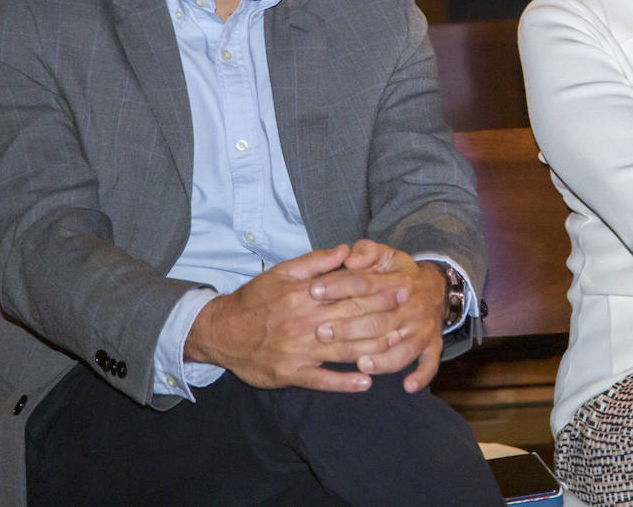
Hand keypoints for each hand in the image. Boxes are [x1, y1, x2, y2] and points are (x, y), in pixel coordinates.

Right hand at [184, 244, 406, 393]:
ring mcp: (299, 350)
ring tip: (399, 344)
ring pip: (343, 349)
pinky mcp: (291, 373)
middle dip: (384, 314)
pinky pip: (323, 380)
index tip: (401, 284)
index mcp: (303, 295)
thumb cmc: (255, 299)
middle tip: (411, 310)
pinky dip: (344, 382)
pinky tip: (366, 382)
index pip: (347, 290)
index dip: (377, 288)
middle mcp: (304, 322)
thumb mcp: (281, 272)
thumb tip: (346, 250)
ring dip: (374, 347)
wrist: (221, 332)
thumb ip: (316, 262)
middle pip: (352, 318)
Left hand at [308, 239, 447, 391]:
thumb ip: (366, 252)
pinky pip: (430, 363)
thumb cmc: (399, 274)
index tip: (313, 290)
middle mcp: (413, 306)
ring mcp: (424, 328)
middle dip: (349, 328)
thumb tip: (349, 258)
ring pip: (404, 347)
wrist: (435, 289)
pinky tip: (408, 386)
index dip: (338, 285)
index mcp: (399, 280)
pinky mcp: (433, 345)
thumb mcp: (385, 255)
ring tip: (359, 363)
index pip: (365, 284)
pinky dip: (421, 375)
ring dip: (383, 359)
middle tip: (320, 332)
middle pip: (379, 320)